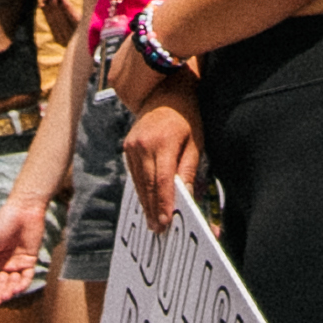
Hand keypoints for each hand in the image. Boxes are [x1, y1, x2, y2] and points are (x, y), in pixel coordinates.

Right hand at [0, 172, 53, 306]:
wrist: (24, 210)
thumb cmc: (4, 222)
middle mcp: (6, 263)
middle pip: (1, 283)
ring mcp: (18, 263)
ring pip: (13, 282)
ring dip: (10, 290)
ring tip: (6, 295)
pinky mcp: (31, 260)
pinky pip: (27, 276)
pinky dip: (23, 284)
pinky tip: (17, 288)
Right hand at [122, 92, 198, 231]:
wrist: (163, 91)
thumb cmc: (186, 117)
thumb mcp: (195, 142)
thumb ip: (188, 169)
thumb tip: (185, 197)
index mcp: (162, 143)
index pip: (162, 180)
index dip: (164, 203)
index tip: (166, 222)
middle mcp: (143, 145)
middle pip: (148, 185)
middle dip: (154, 210)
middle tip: (158, 231)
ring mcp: (132, 146)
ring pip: (139, 182)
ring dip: (146, 203)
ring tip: (153, 222)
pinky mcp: (127, 147)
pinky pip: (134, 174)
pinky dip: (141, 189)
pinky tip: (147, 202)